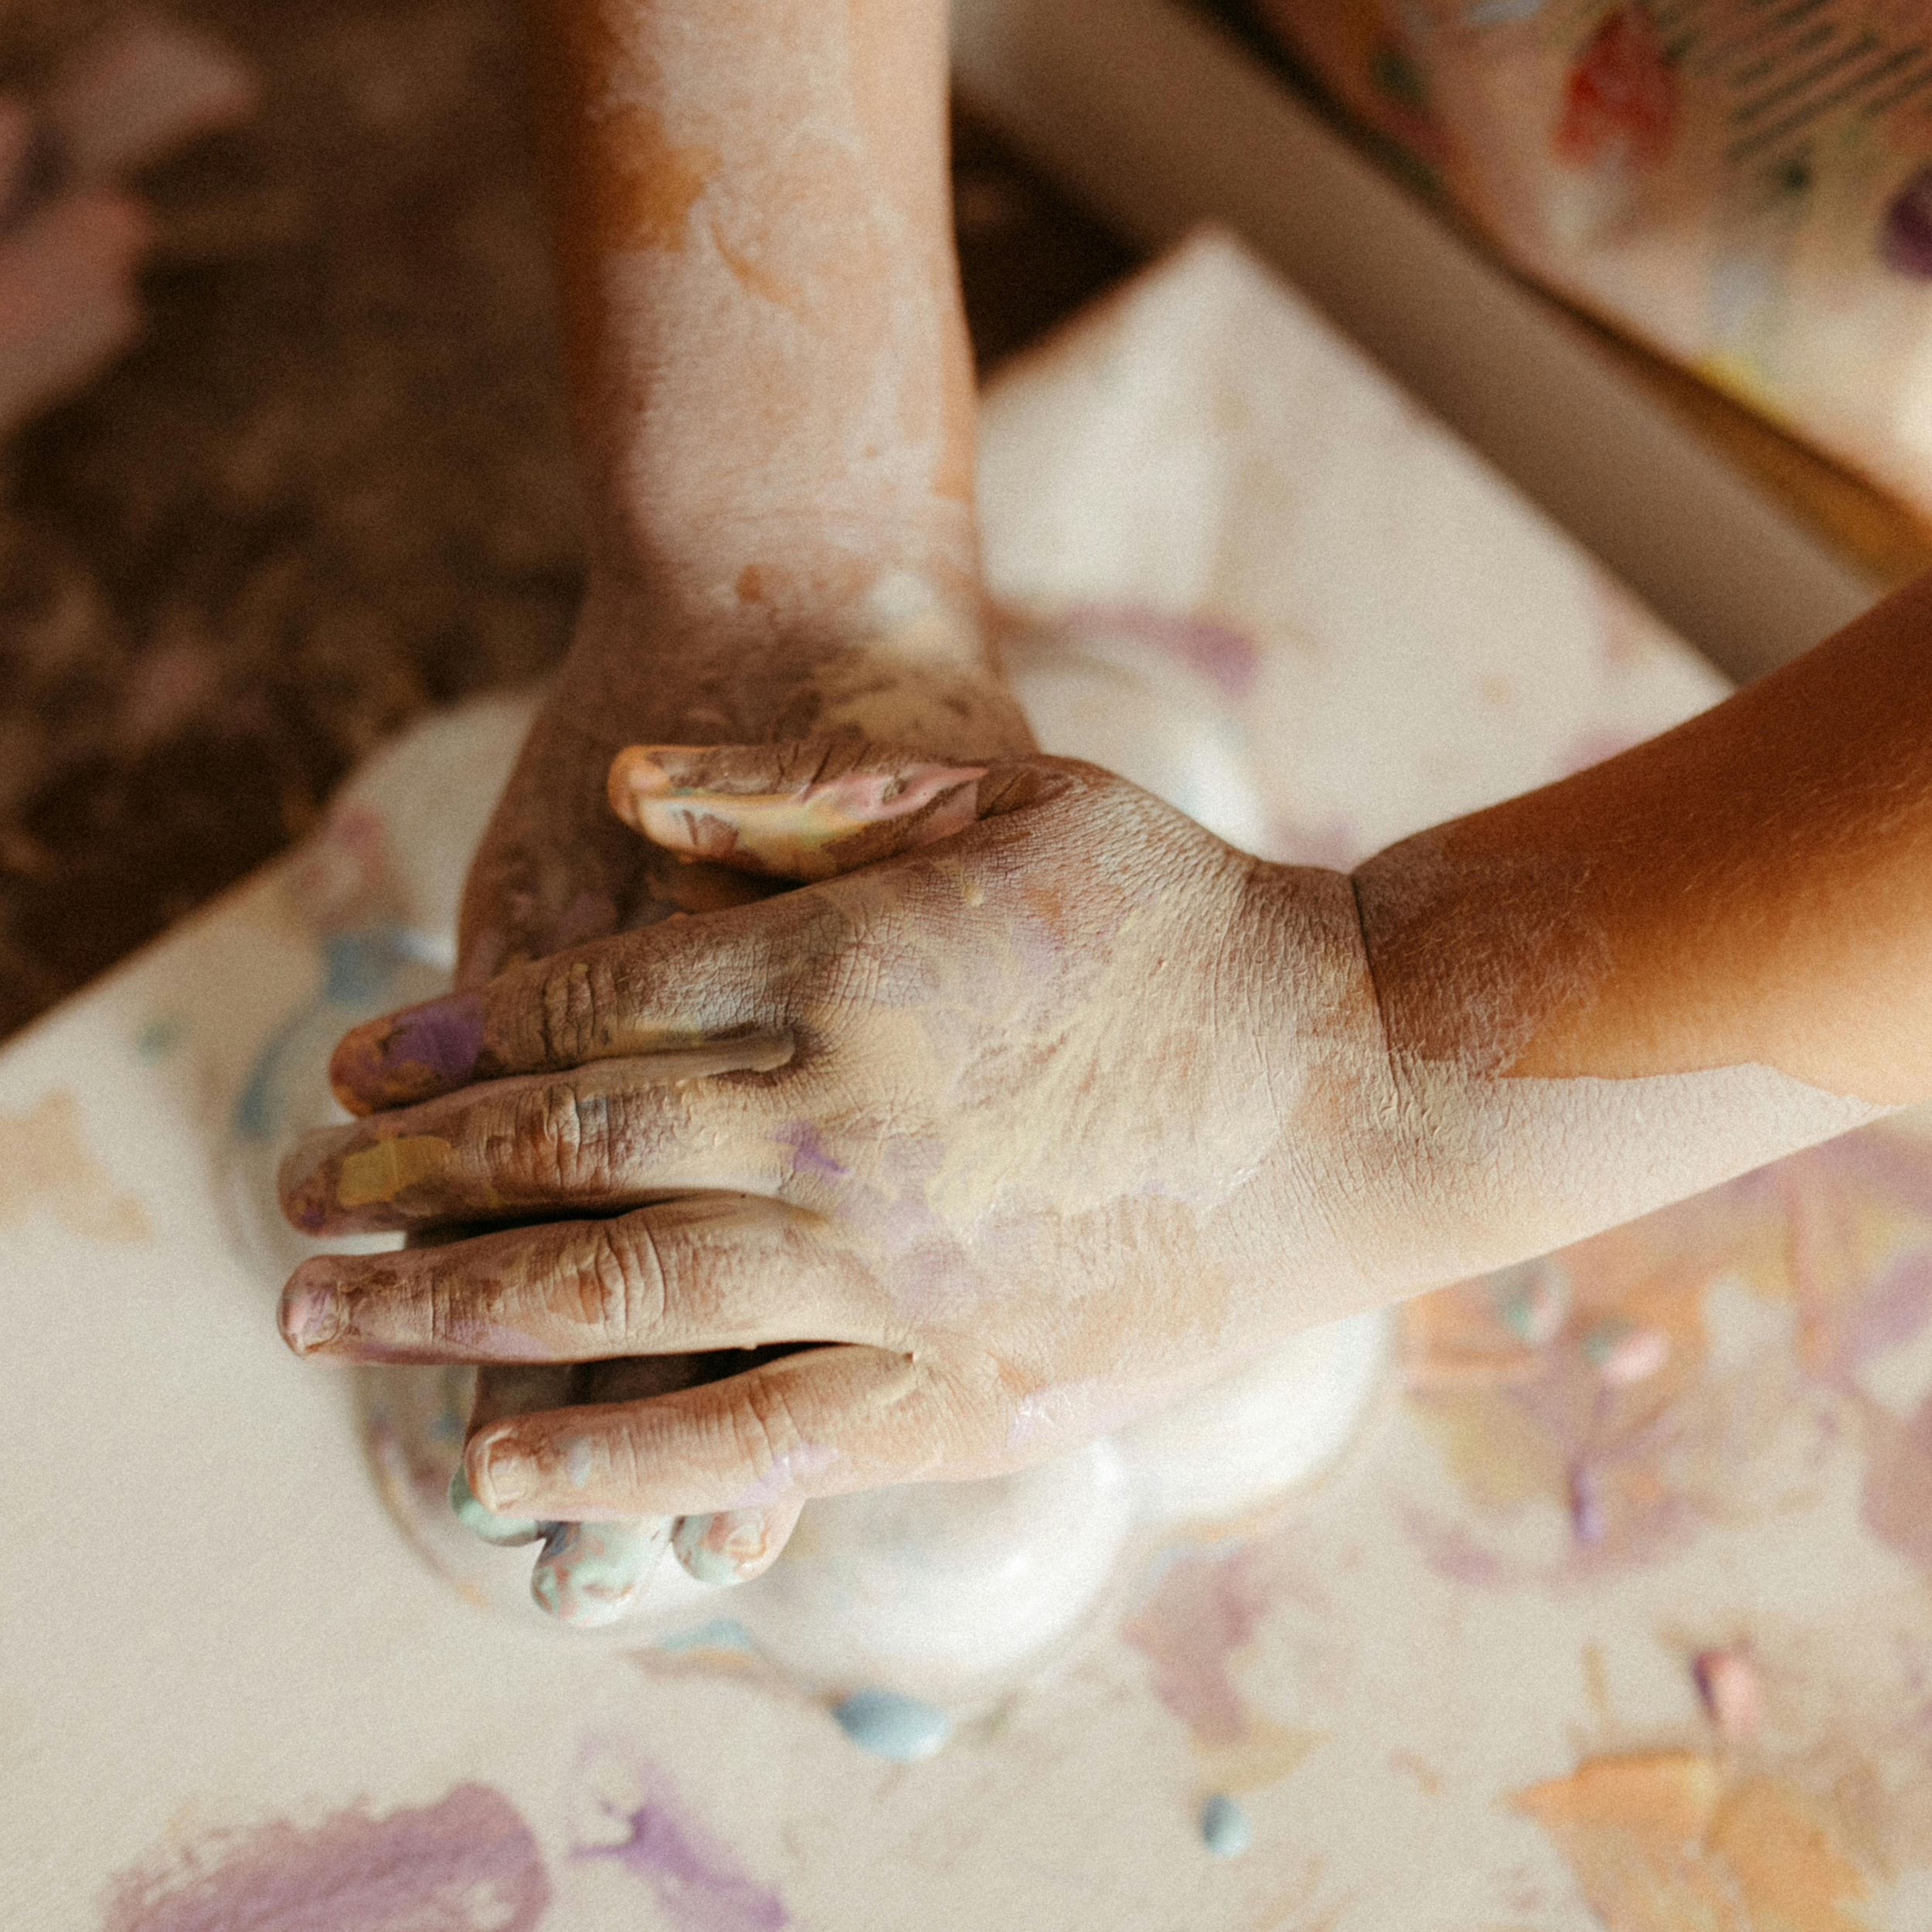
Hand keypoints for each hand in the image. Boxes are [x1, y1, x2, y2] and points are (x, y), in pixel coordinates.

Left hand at [280, 742, 1438, 1537]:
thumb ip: (802, 791)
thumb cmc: (1183, 918)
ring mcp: (887, 1270)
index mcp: (842, 966)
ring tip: (322, 1320)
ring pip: (613, 1292)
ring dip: (444, 1308)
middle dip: (404, 1175)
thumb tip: (620, 783)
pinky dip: (607, 1457)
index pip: (588, 1006)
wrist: (1357, 1085)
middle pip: (561, 1148)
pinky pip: (742, 1439)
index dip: (454, 1039)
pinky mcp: (953, 1399)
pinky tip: (495, 1471)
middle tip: (291, 1194)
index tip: (364, 1067)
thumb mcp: (1005, 791)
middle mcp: (835, 1121)